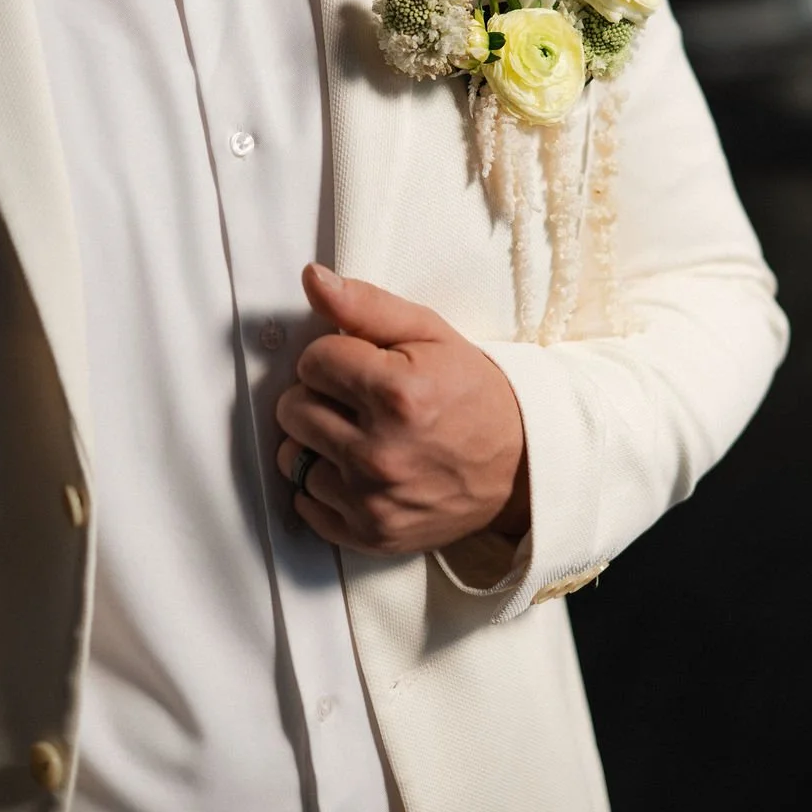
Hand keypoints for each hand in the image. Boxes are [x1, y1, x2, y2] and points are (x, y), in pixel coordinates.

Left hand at [275, 264, 530, 555]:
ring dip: (316, 442)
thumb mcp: (429, 333)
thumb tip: (311, 277)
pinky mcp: (369, 534)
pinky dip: (321, 486)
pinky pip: (305, 505)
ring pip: (293, 457)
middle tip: (356, 399)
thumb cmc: (469, 390)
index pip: (313, 361)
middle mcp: (379, 451)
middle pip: (293, 409)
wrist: (518, 465)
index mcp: (396, 393)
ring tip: (355, 434)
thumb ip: (365, 305)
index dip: (333, 356)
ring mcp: (373, 499)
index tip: (360, 365)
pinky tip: (355, 471)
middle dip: (319, 396)